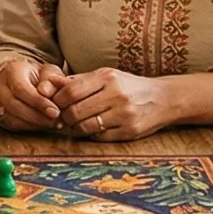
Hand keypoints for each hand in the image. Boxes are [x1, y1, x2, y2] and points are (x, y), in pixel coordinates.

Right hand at [0, 58, 67, 131]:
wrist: (19, 79)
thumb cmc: (37, 75)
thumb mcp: (48, 71)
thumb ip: (50, 79)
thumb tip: (45, 93)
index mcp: (11, 71)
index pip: (21, 88)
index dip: (38, 102)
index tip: (55, 111)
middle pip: (14, 106)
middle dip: (37, 116)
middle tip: (57, 122)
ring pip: (12, 118)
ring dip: (35, 124)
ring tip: (54, 125)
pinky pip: (12, 125)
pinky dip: (29, 128)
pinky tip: (43, 126)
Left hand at [51, 68, 175, 140]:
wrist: (163, 98)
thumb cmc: (127, 86)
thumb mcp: (106, 76)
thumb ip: (78, 81)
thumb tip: (49, 84)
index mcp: (107, 77)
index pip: (71, 91)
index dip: (57, 101)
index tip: (55, 105)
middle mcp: (116, 95)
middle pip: (75, 111)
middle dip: (64, 117)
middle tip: (62, 118)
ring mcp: (124, 114)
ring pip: (86, 127)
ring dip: (76, 128)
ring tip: (77, 124)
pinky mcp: (130, 131)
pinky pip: (100, 137)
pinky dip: (92, 134)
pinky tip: (95, 128)